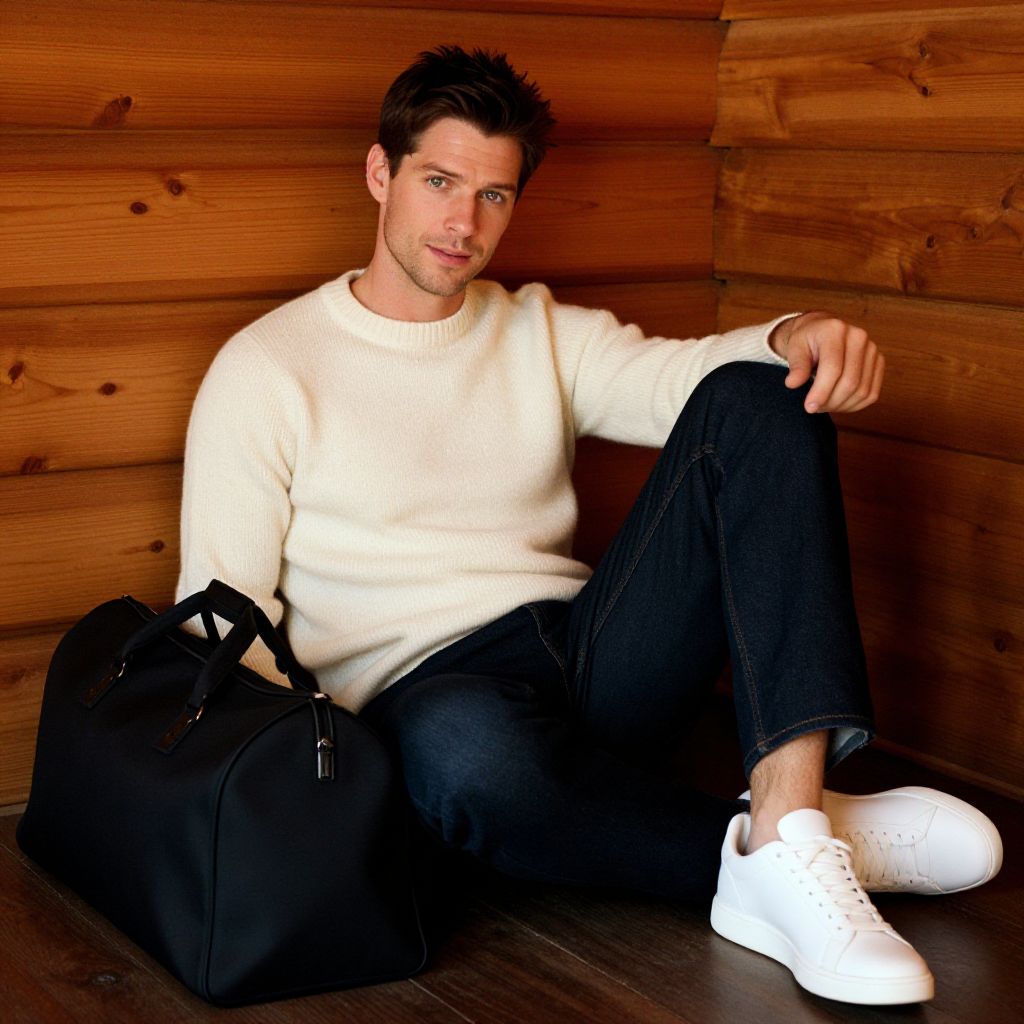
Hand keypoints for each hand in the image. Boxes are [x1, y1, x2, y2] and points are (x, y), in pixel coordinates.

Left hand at [769, 311, 884, 413]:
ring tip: (824, 405)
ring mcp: (872, 350)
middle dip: (830, 401)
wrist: (821, 332)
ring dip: (841, 405)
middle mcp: (859, 337)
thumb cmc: (806, 341)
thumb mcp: (794, 348)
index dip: (821, 392)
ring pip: (862, 391)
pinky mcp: (878, 363)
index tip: (809, 407)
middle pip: (850, 382)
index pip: (833, 368)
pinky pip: (871, 394)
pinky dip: (854, 405)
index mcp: (835, 330)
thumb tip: (793, 383)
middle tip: (814, 408)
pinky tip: (838, 404)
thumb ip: (796, 365)